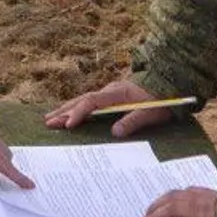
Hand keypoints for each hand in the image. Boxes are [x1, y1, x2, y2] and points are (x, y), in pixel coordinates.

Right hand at [45, 78, 172, 137]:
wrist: (168, 84)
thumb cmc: (160, 100)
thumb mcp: (151, 113)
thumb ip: (133, 121)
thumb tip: (115, 132)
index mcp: (117, 93)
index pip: (92, 101)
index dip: (79, 113)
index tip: (68, 125)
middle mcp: (110, 90)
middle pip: (82, 100)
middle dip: (64, 111)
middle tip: (48, 122)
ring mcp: (109, 93)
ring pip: (83, 100)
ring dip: (67, 109)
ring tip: (50, 118)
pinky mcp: (111, 97)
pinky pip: (88, 102)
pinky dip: (76, 108)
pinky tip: (68, 115)